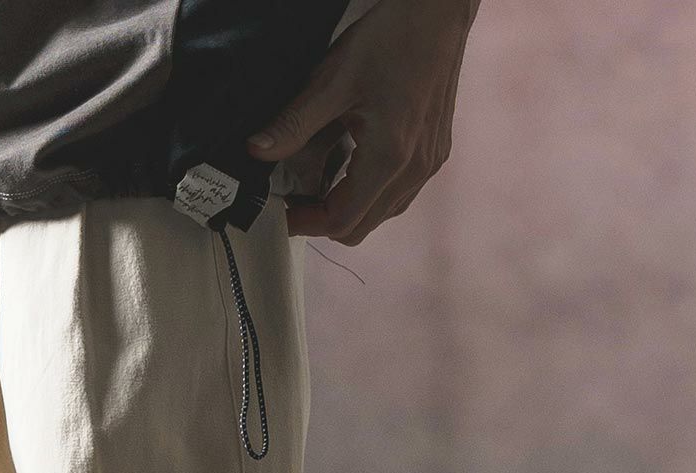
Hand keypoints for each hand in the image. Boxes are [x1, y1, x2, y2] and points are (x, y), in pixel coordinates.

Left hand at [246, 0, 479, 244]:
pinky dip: (371, 193)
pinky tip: (352, 166)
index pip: (341, 220)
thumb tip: (256, 151)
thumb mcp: (332, 80)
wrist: (438, 11)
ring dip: (348, 207)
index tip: (283, 208)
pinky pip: (399, 195)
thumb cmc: (390, 38)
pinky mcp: (435, 153)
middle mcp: (414, 171)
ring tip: (320, 182)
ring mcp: (429, 165)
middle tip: (296, 198)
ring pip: (381, 214)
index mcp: (389, 158)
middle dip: (323, 220)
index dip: (306, 222)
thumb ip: (294, 123)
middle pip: (361, 227)